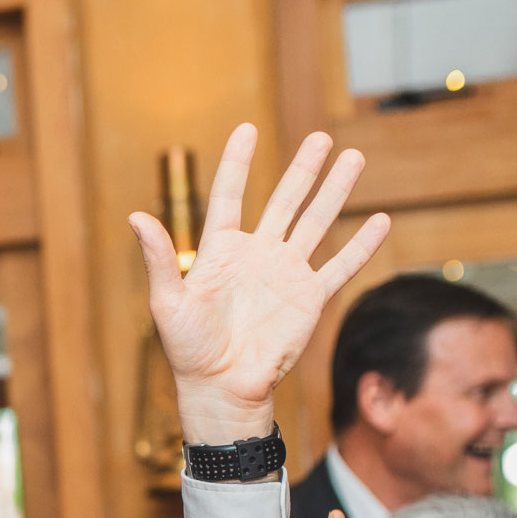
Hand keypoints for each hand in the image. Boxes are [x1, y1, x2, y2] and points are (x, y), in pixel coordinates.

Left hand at [130, 127, 391, 443]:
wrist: (221, 388)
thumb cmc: (188, 350)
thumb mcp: (167, 302)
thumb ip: (159, 258)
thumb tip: (136, 216)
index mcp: (220, 251)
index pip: (228, 196)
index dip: (237, 163)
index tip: (246, 129)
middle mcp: (257, 255)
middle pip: (284, 201)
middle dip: (303, 170)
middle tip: (321, 138)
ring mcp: (286, 274)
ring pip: (316, 223)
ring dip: (335, 192)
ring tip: (353, 158)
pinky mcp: (309, 298)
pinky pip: (340, 266)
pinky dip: (361, 245)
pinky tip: (380, 219)